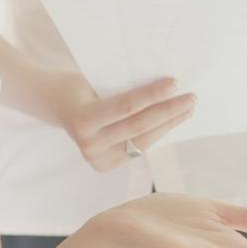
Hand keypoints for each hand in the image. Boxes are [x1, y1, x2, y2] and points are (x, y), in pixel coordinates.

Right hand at [47, 73, 196, 171]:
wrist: (55, 105)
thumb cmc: (77, 86)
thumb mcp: (93, 81)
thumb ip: (121, 90)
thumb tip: (164, 87)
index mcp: (82, 121)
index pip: (126, 107)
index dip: (152, 95)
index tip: (175, 83)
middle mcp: (88, 145)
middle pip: (138, 127)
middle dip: (169, 111)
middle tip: (192, 97)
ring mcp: (97, 159)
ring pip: (143, 141)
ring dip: (169, 125)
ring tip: (188, 109)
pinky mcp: (105, 166)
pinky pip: (138, 148)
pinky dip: (157, 134)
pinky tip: (172, 122)